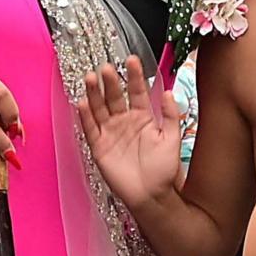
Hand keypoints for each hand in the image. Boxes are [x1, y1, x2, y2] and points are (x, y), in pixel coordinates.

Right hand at [75, 61, 184, 206]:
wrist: (152, 196)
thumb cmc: (163, 170)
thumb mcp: (172, 139)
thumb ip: (171, 115)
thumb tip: (169, 91)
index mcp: (143, 117)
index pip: (137, 91)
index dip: (134, 76)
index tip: (132, 59)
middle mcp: (125, 122)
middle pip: (115, 97)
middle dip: (111, 82)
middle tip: (107, 68)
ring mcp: (111, 133)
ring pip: (100, 108)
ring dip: (95, 93)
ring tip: (91, 78)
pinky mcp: (99, 147)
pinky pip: (90, 129)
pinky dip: (86, 116)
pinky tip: (83, 102)